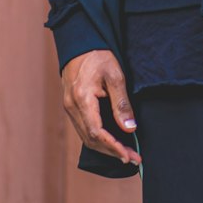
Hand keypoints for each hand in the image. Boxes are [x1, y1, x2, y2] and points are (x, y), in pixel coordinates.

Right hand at [61, 49, 139, 166]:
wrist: (80, 45)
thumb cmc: (98, 57)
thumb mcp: (115, 76)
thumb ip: (121, 103)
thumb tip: (129, 128)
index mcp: (82, 99)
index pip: (97, 132)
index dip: (113, 147)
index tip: (129, 155)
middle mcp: (71, 107)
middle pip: (91, 139)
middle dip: (112, 151)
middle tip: (133, 158)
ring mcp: (69, 108)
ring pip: (86, 137)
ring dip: (106, 148)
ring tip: (126, 153)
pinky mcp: (72, 107)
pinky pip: (84, 129)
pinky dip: (98, 139)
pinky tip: (112, 142)